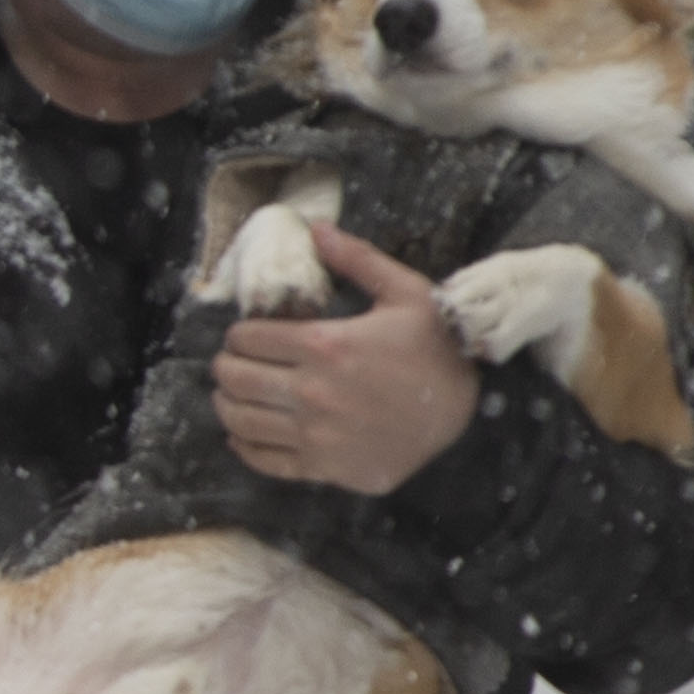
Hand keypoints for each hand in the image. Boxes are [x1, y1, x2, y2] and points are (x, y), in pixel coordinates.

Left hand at [213, 225, 482, 494]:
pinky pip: (264, 459)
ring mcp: (316, 433)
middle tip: (232, 362)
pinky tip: (243, 433)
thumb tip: (315, 227)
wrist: (467, 412)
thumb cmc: (436, 347)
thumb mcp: (406, 293)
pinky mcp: (323, 466)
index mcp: (326, 345)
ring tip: (232, 394)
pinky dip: (243, 446)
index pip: (248, 338)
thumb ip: (357, 259)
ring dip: (227, 404)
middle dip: (226, 366)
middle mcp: (313, 391)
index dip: (239, 333)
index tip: (245, 335)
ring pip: (240, 420)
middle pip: (235, 379)